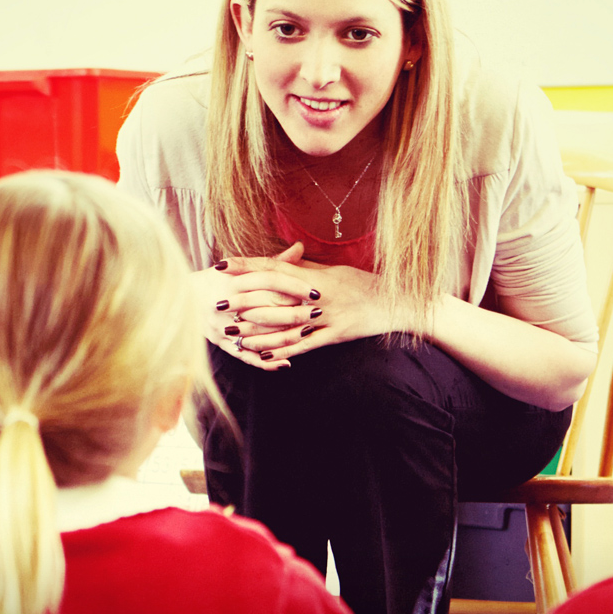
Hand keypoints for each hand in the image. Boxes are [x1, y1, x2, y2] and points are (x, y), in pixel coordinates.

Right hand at [194, 244, 315, 370]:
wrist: (179, 298)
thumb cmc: (216, 280)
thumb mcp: (240, 267)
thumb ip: (272, 261)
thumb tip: (300, 247)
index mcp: (232, 281)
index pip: (270, 283)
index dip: (295, 287)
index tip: (316, 291)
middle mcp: (225, 303)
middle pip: (266, 309)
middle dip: (295, 312)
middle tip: (318, 313)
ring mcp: (221, 326)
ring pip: (259, 334)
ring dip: (286, 336)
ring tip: (308, 334)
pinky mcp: (220, 343)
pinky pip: (245, 356)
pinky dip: (266, 362)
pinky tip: (285, 364)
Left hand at [216, 253, 395, 361]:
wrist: (396, 303)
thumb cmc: (364, 283)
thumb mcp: (336, 270)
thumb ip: (308, 267)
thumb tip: (286, 257)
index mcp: (316, 276)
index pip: (274, 267)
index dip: (247, 266)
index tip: (223, 265)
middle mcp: (318, 296)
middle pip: (273, 296)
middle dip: (243, 299)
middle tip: (216, 303)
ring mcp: (327, 317)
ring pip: (284, 324)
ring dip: (255, 330)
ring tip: (231, 333)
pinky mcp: (334, 336)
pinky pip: (303, 345)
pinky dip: (282, 351)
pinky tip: (261, 356)